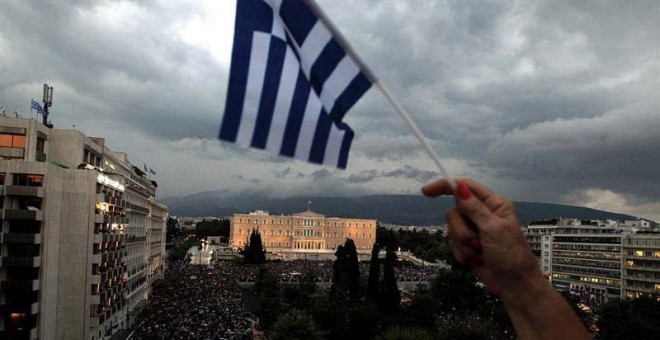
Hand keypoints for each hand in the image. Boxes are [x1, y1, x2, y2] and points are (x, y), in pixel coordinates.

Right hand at [422, 178, 542, 299]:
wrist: (514, 285)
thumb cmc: (510, 255)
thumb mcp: (493, 229)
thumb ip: (474, 208)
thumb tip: (459, 187)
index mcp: (493, 204)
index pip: (465, 187)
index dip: (445, 186)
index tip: (426, 192)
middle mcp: (482, 214)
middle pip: (454, 211)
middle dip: (461, 230)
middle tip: (477, 241)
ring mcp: (474, 230)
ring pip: (451, 230)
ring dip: (463, 245)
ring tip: (480, 253)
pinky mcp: (468, 245)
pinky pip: (453, 244)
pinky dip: (462, 254)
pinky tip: (476, 260)